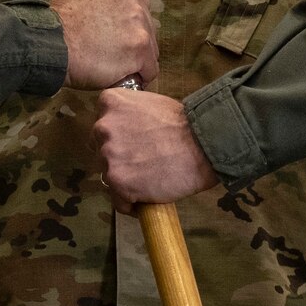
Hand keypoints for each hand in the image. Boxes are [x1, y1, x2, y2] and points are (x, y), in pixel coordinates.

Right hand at [49, 0, 157, 88]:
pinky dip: (137, 75)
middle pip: (146, 22)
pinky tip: (121, 75)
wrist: (50, 44)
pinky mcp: (140, 48)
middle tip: (111, 49)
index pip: (134, 1)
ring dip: (135, 57)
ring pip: (150, 46)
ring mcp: (139, 21)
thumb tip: (110, 11)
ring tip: (112, 63)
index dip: (124, 21)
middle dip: (132, 37)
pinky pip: (149, 68)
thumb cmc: (57, 24)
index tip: (113, 31)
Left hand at [93, 88, 217, 212]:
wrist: (203, 144)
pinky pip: (119, 200)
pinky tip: (148, 196)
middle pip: (101, 150)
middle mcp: (103, 128)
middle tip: (144, 162)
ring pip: (109, 176)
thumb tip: (126, 133)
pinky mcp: (118, 181)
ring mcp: (108, 156)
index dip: (119, 138)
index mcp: (110, 104)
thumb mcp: (150, 104)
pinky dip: (131, 202)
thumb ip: (130, 115)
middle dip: (119, 158)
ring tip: (150, 179)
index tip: (135, 144)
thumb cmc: (185, 124)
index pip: (103, 125)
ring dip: (126, 180)